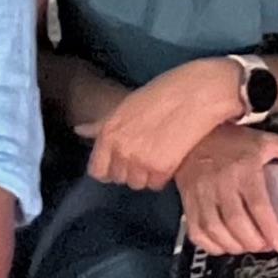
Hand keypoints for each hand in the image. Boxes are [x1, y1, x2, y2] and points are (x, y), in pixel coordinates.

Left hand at [90, 55, 250, 189]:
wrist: (199, 92)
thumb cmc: (164, 93)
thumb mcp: (126, 106)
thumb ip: (101, 124)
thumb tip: (79, 130)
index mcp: (108, 132)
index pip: (97, 171)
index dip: (110, 168)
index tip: (122, 161)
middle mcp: (120, 149)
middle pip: (119, 179)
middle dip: (130, 170)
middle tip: (147, 152)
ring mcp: (140, 160)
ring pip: (138, 184)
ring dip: (147, 175)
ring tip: (160, 153)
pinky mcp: (162, 168)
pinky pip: (157, 184)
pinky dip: (163, 175)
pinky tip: (171, 157)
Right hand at [175, 123, 277, 256]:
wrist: (195, 131)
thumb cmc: (231, 140)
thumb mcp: (265, 141)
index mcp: (243, 170)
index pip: (258, 205)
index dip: (270, 229)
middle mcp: (220, 183)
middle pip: (236, 222)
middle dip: (253, 242)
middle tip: (265, 245)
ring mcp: (201, 193)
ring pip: (214, 229)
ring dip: (234, 245)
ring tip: (248, 245)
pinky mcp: (188, 200)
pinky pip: (196, 230)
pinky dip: (210, 244)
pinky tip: (224, 244)